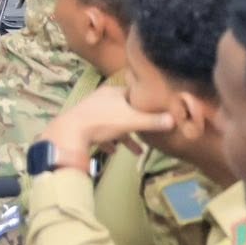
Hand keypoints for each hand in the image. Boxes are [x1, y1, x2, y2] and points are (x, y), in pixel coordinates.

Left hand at [41, 83, 173, 164]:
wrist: (70, 132)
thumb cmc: (103, 121)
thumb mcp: (132, 121)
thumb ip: (153, 121)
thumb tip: (175, 119)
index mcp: (113, 92)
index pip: (134, 93)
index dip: (146, 101)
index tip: (158, 109)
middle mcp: (102, 99)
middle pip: (124, 110)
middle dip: (137, 122)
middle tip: (149, 132)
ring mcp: (91, 112)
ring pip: (113, 123)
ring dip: (124, 136)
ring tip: (136, 151)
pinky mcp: (83, 125)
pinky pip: (100, 133)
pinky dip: (108, 141)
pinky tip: (113, 152)